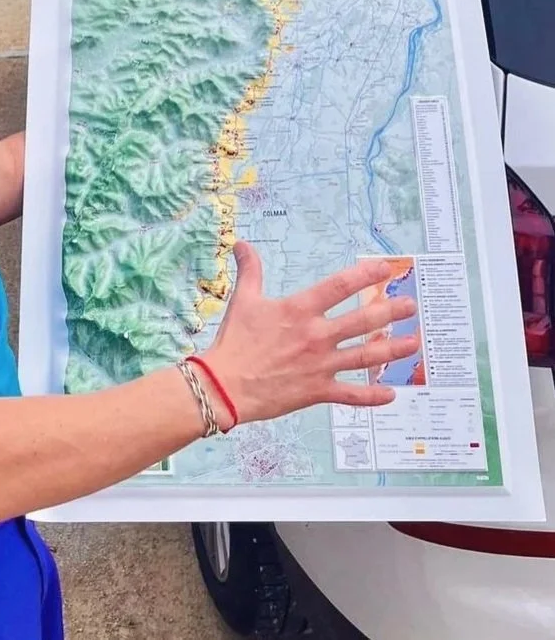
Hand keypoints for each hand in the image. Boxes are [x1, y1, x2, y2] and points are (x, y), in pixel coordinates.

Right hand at [201, 242, 418, 426]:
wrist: (225, 385)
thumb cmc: (234, 341)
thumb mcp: (243, 300)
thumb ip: (250, 271)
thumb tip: (243, 244)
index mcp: (299, 310)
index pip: (339, 286)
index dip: (366, 275)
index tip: (385, 268)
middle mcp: (316, 335)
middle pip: (363, 320)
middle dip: (392, 311)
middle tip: (411, 305)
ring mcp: (320, 365)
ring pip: (367, 356)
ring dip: (394, 348)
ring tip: (415, 341)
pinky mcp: (318, 391)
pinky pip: (352, 395)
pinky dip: (372, 396)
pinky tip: (391, 394)